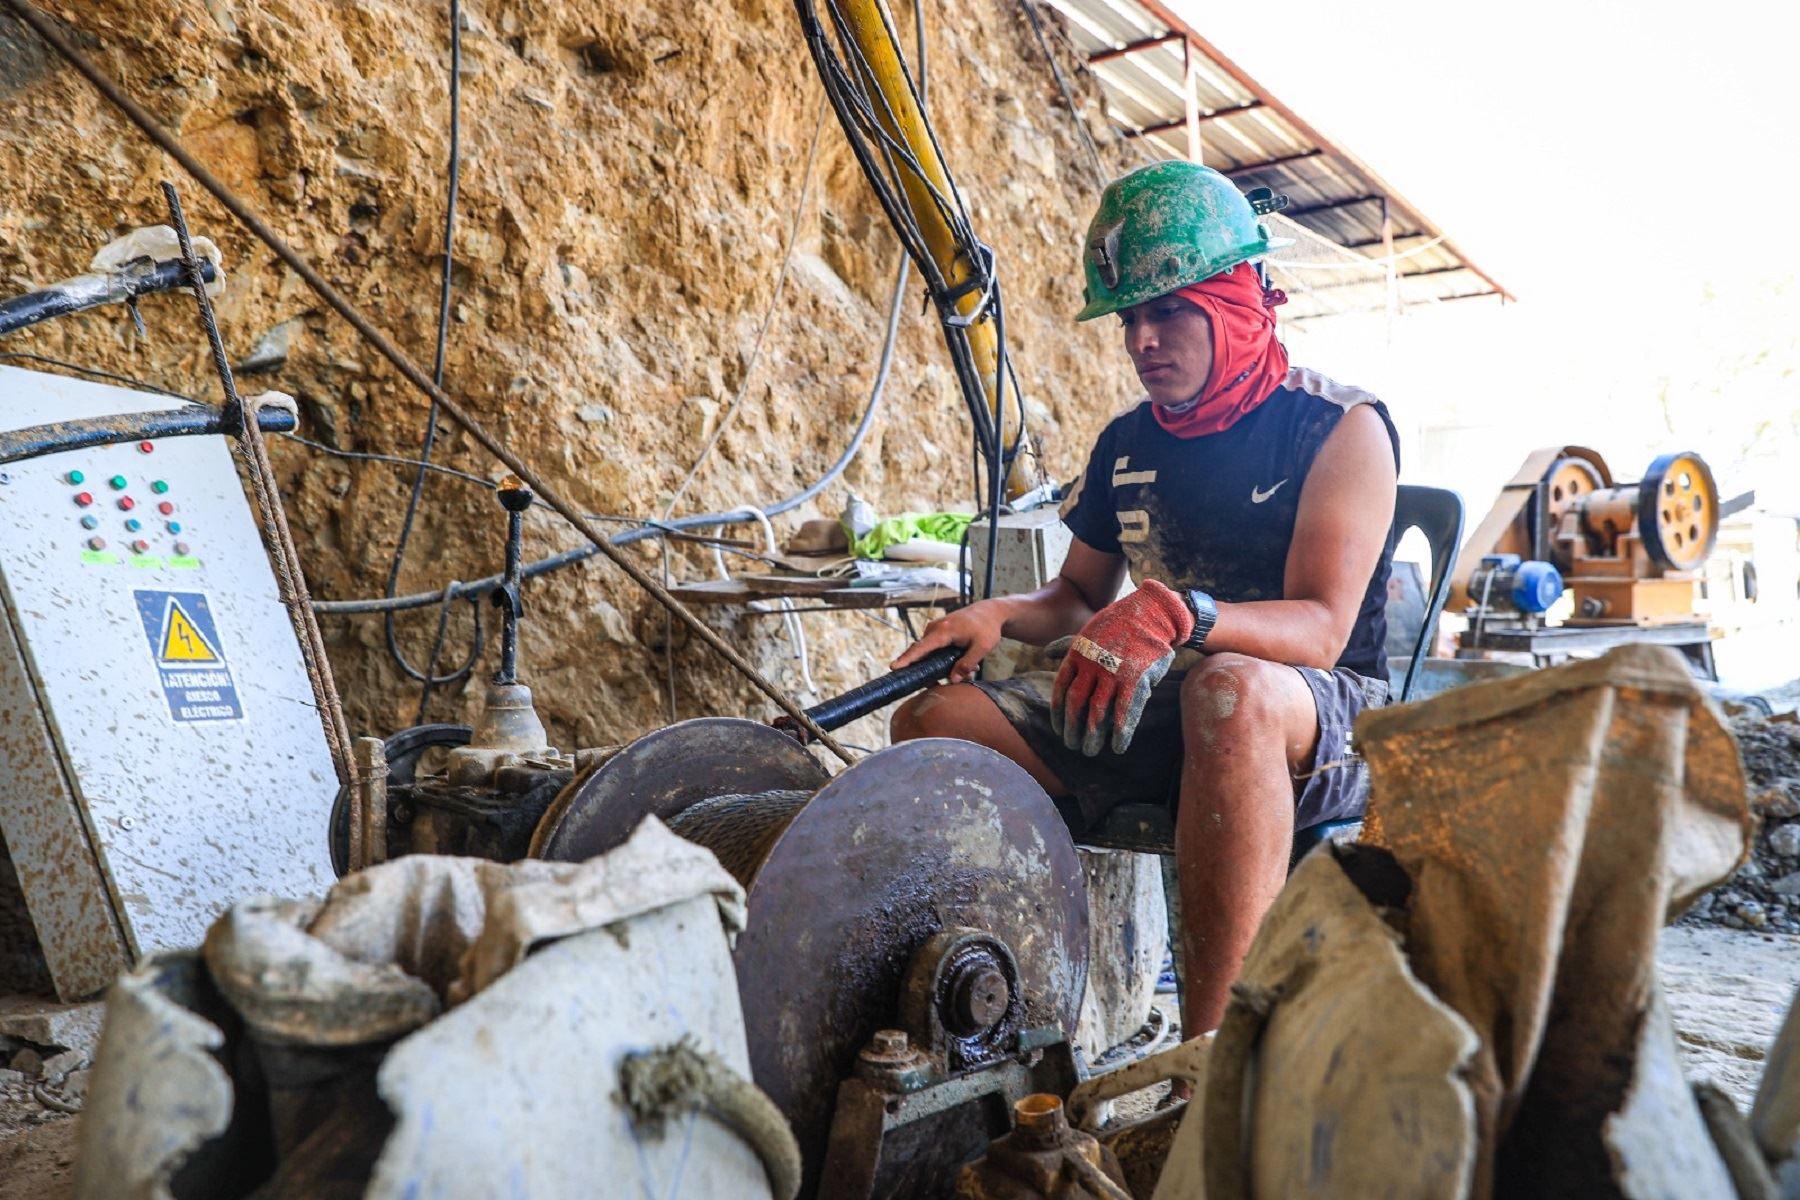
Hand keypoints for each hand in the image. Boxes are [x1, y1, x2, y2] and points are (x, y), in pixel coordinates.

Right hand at [892, 599, 1008, 683]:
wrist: (990, 612)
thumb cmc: (987, 628)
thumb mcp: (982, 648)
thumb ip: (967, 664)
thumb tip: (952, 680)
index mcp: (943, 631)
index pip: (921, 647)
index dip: (907, 659)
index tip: (894, 667)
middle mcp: (935, 629)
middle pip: (923, 654)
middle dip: (933, 670)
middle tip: (953, 678)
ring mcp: (935, 630)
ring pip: (930, 654)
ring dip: (943, 665)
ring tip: (968, 669)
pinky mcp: (938, 632)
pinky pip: (935, 650)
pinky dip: (945, 659)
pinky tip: (963, 662)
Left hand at [1051, 580, 1193, 756]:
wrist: (1151, 614)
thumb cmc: (1117, 624)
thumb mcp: (1086, 631)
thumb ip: (1065, 646)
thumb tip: (1044, 654)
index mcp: (1076, 655)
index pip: (1060, 689)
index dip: (1057, 713)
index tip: (1057, 730)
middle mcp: (1092, 665)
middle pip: (1076, 704)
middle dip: (1072, 729)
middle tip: (1071, 746)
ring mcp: (1113, 673)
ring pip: (1098, 712)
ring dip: (1093, 736)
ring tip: (1089, 752)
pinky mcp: (1136, 679)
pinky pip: (1126, 712)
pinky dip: (1121, 732)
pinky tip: (1118, 747)